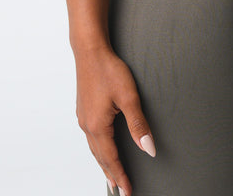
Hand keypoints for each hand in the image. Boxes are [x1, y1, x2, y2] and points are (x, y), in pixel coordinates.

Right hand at [74, 46, 155, 195]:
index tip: (127, 191)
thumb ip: (139, 124)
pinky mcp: (83, 109)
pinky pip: (91, 138)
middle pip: (101, 157)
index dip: (121, 175)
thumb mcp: (128, 97)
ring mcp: (83, 117)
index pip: (112, 159)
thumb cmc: (108, 70)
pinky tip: (101, 148)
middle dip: (111, 174)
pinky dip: (98, 150)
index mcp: (98, 126)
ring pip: (94, 148)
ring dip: (103, 164)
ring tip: (111, 176)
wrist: (89, 50)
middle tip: (120, 191)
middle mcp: (87, 126)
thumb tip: (148, 149)